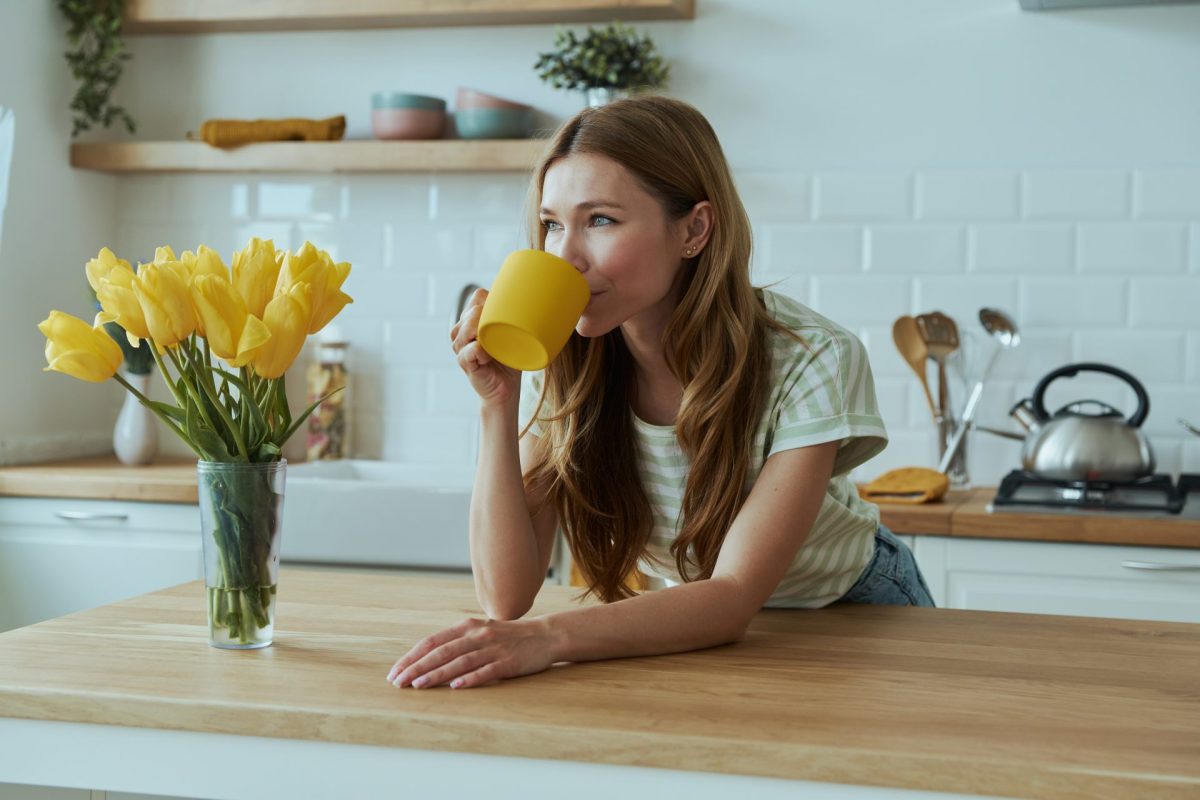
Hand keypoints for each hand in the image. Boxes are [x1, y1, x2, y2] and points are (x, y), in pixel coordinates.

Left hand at [386, 617, 558, 689]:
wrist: (545, 636)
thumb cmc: (507, 638)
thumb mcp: (480, 632)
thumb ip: (457, 642)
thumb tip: (426, 659)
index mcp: (467, 627)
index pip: (433, 642)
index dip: (412, 656)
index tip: (395, 671)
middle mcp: (478, 635)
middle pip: (441, 651)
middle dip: (417, 667)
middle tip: (398, 682)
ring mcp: (493, 648)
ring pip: (459, 661)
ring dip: (437, 674)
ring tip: (418, 685)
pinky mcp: (508, 662)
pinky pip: (486, 671)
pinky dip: (470, 678)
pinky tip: (456, 687)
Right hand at [450, 287, 520, 405]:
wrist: (507, 387)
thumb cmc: (511, 358)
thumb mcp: (514, 333)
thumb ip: (515, 317)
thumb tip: (537, 300)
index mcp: (472, 319)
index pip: (478, 296)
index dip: (493, 302)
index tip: (508, 318)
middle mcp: (462, 330)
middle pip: (473, 311)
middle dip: (491, 319)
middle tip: (506, 335)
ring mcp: (460, 346)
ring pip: (467, 328)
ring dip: (485, 334)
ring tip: (497, 346)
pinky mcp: (464, 362)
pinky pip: (468, 350)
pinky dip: (480, 351)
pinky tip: (489, 356)